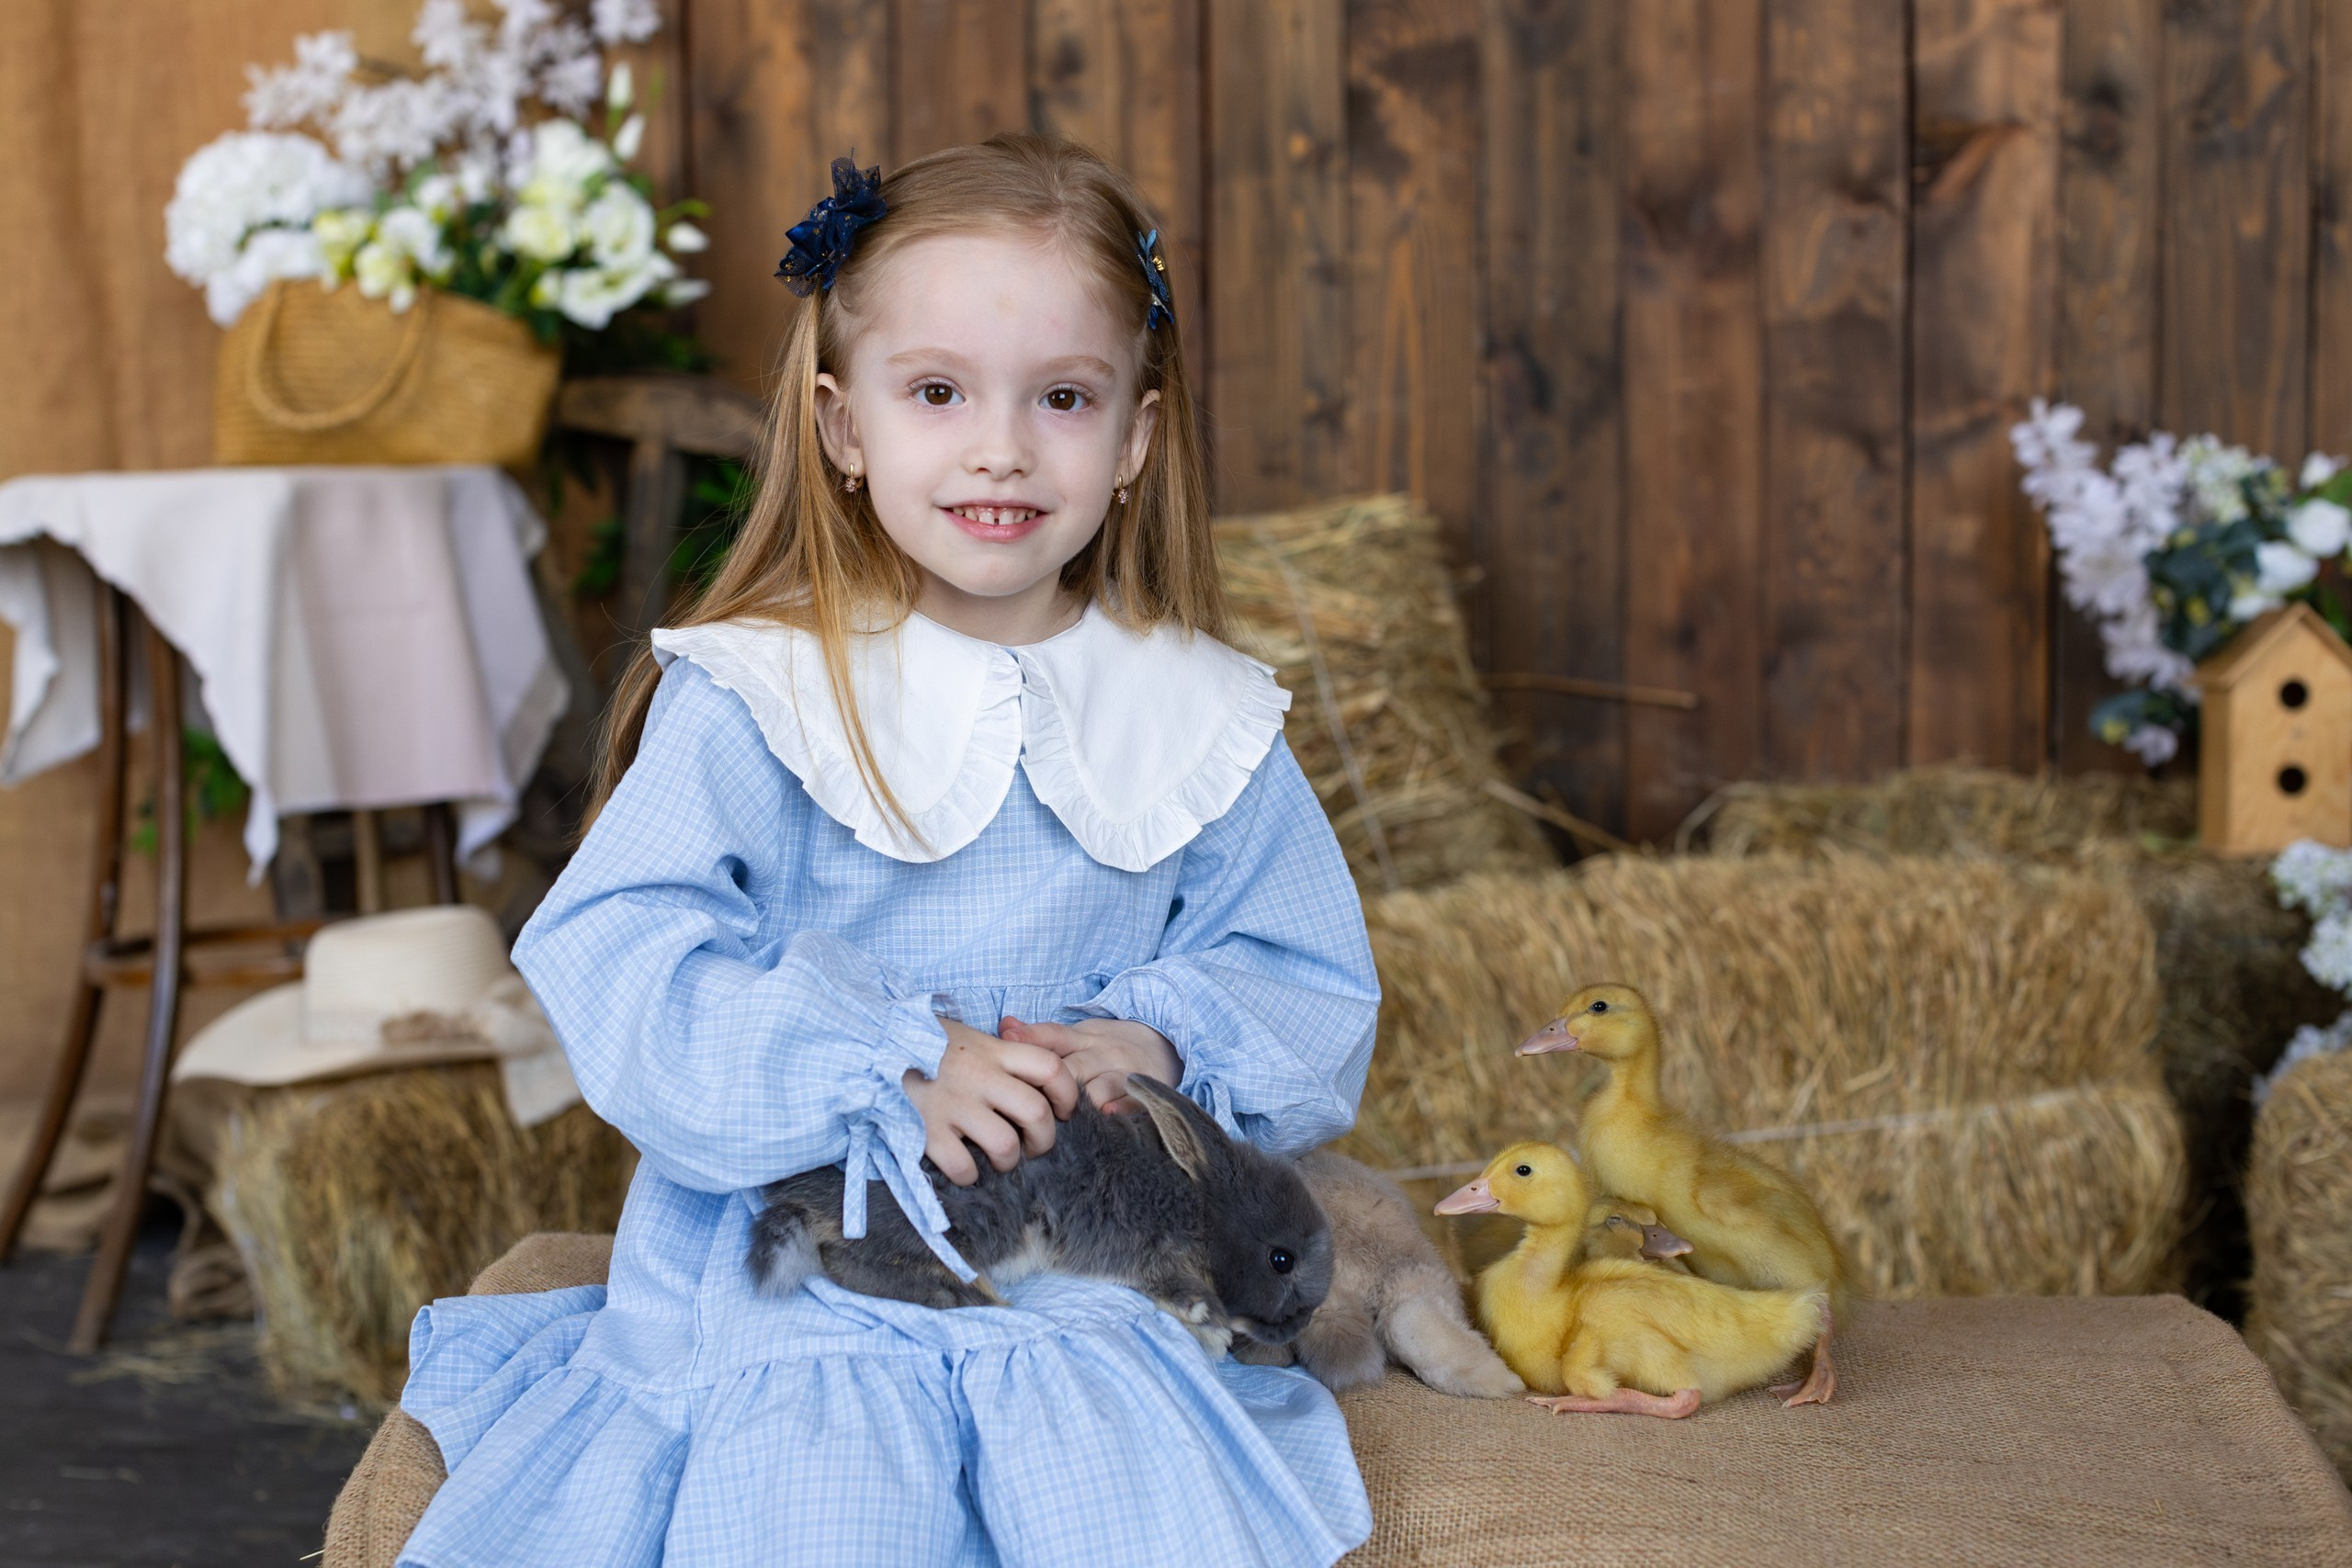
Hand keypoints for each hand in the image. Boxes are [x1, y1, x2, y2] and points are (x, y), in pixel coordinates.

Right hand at [901, 1019, 1080, 1184]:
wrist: (870, 1045)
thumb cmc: (923, 1043)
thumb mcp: (966, 1034)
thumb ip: (999, 1051)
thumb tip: (1035, 1069)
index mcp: (992, 1050)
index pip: (1050, 1067)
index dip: (1068, 1093)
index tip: (1063, 1110)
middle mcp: (978, 1076)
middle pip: (1036, 1112)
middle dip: (1044, 1139)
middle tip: (1033, 1145)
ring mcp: (952, 1104)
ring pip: (1005, 1145)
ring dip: (1009, 1161)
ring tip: (1000, 1160)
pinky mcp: (927, 1129)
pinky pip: (963, 1166)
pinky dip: (969, 1175)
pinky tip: (965, 1167)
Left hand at [998, 1016, 1180, 1113]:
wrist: (1165, 1044)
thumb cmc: (1109, 1047)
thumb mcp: (1079, 1035)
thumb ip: (1043, 1037)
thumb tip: (1003, 1026)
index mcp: (1085, 1038)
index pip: (1055, 1035)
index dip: (1031, 1037)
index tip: (1007, 1041)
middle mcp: (1104, 1054)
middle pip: (1072, 1068)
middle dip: (1049, 1087)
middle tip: (1023, 1103)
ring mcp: (1126, 1073)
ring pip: (1099, 1087)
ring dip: (1080, 1102)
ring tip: (1060, 1119)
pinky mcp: (1148, 1090)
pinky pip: (1134, 1101)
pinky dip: (1121, 1108)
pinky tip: (1107, 1114)